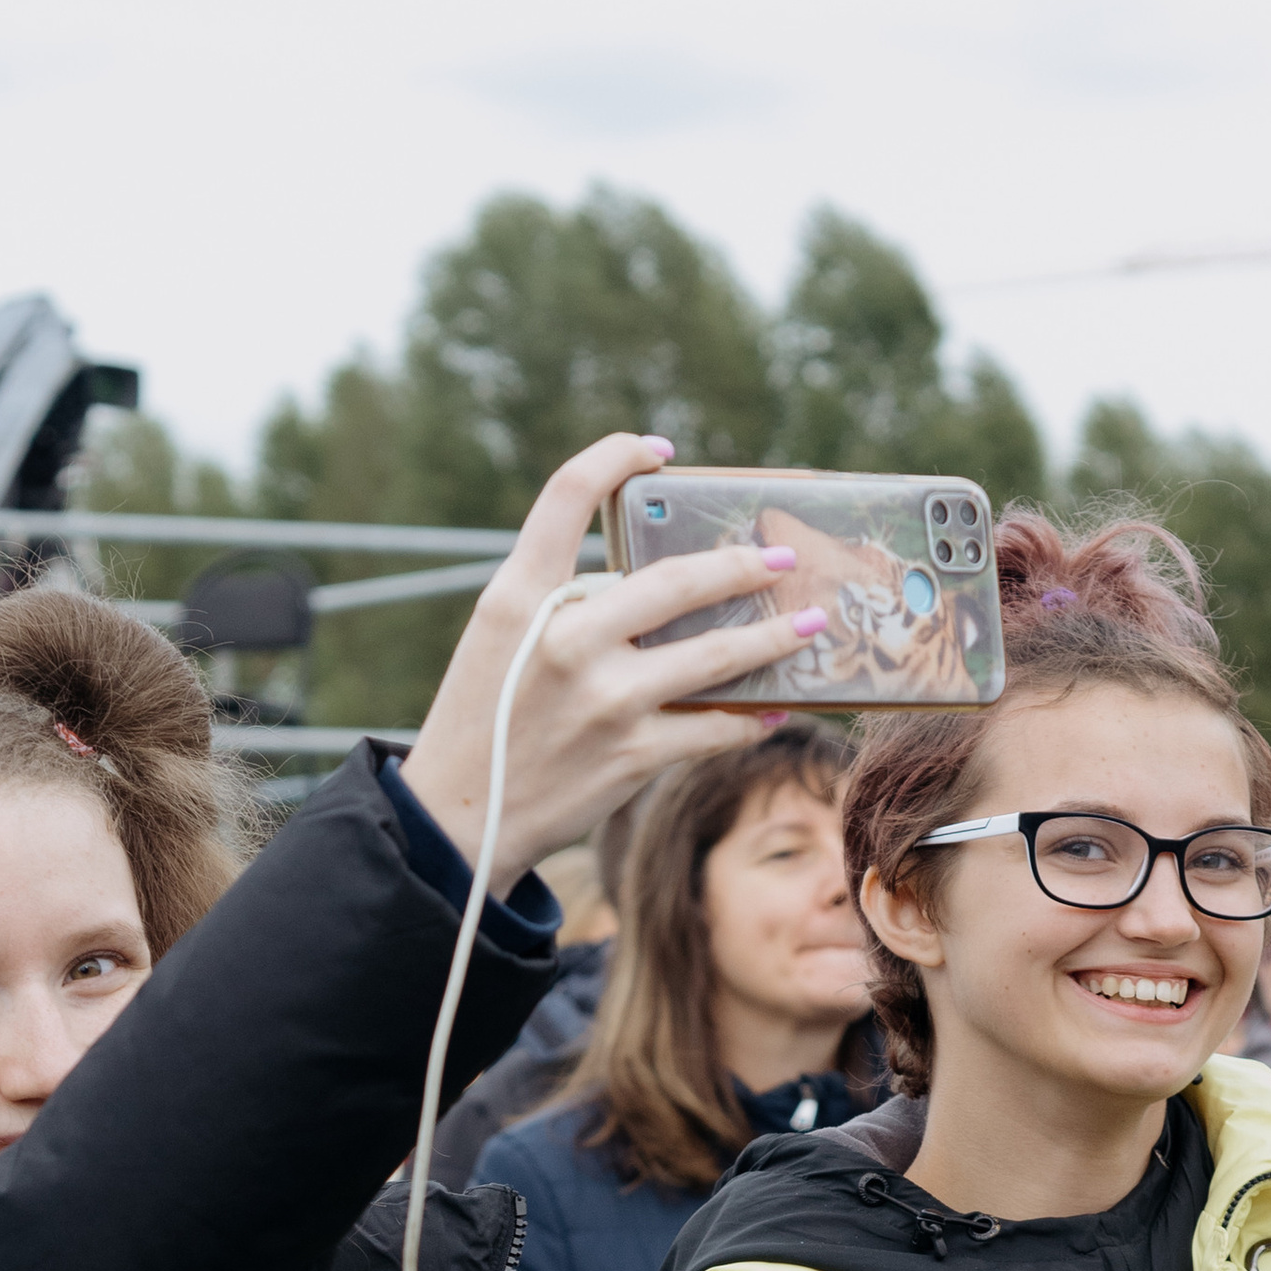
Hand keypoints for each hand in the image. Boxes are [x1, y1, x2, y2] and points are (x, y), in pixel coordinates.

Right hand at [401, 432, 825, 884]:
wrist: (459, 820)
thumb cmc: (485, 722)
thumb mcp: (498, 643)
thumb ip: (558, 605)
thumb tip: (649, 590)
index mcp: (519, 597)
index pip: (565, 494)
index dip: (616, 456)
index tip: (658, 451)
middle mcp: (564, 638)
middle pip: (676, 580)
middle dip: (742, 566)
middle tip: (780, 558)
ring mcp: (604, 698)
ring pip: (715, 655)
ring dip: (773, 638)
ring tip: (810, 625)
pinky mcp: (633, 754)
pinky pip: (714, 727)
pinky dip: (751, 718)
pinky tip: (773, 709)